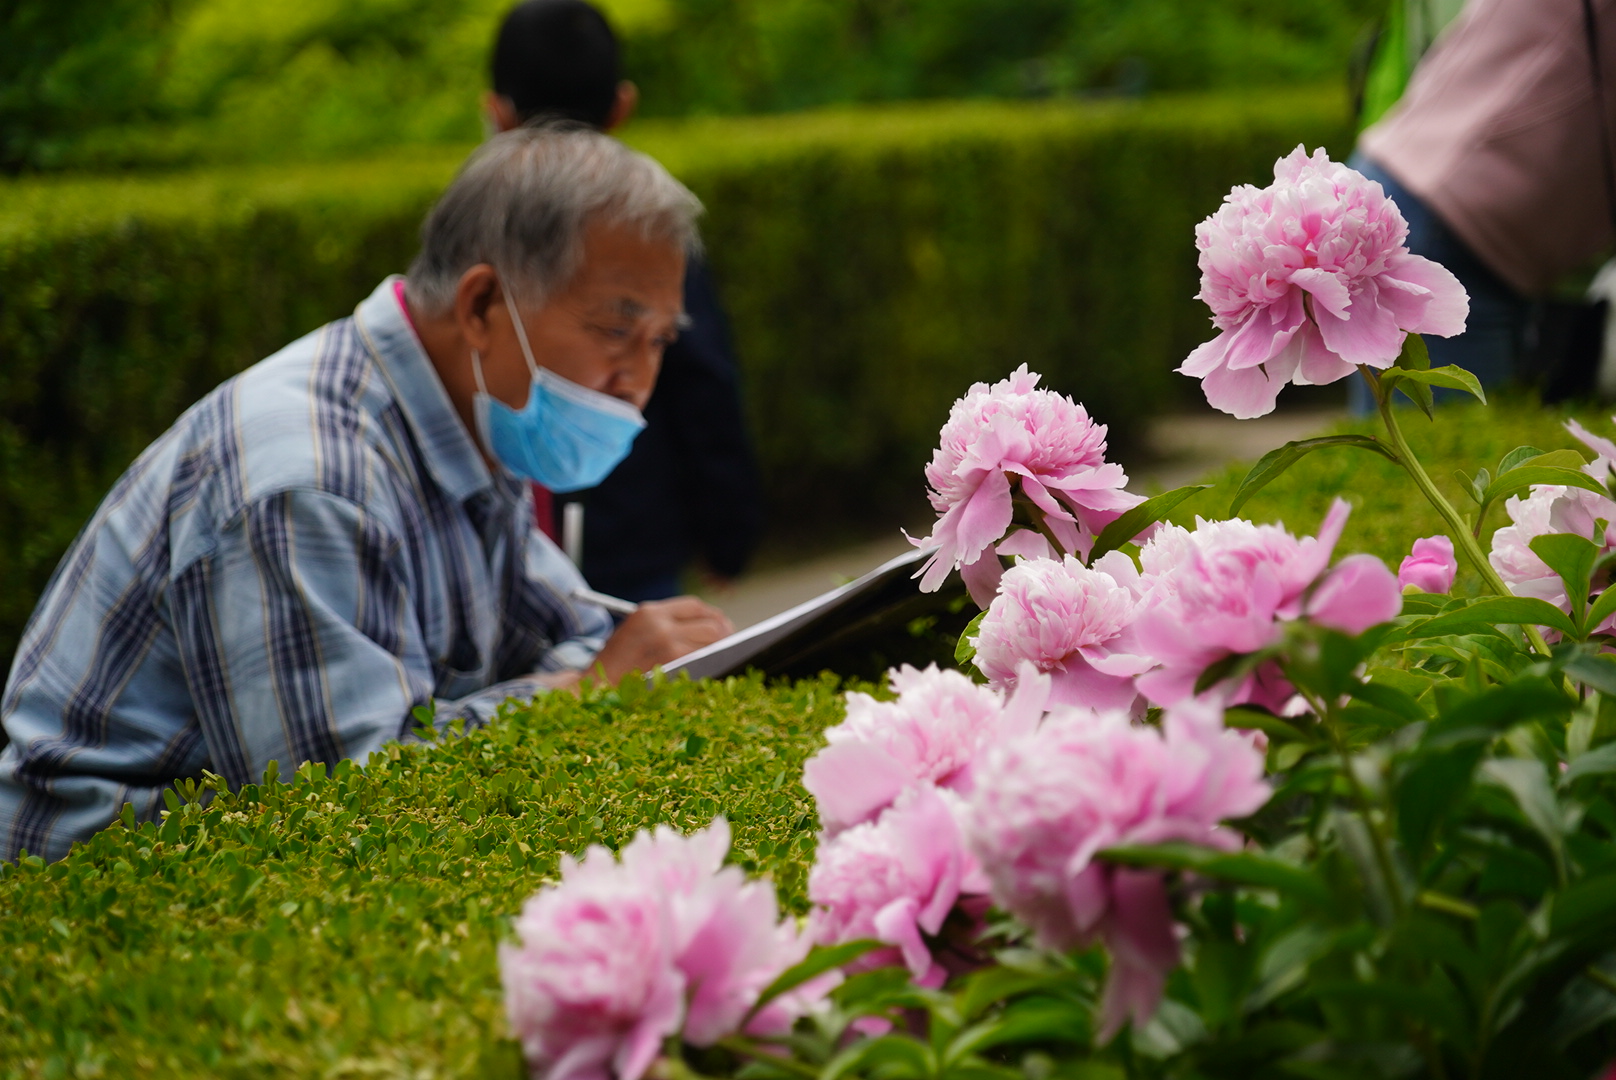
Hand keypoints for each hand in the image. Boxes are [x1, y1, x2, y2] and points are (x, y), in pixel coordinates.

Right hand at [588, 596, 733, 681]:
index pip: (694, 606)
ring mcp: (668, 644)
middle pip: (710, 623)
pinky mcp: (673, 666)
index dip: (712, 615)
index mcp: (649, 612)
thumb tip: (710, 628)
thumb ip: (666, 624)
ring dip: (720, 651)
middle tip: (729, 645)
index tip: (720, 625)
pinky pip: (705, 662)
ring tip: (723, 658)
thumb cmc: (617, 664)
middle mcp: (660, 624)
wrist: (596, 688)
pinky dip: (712, 666)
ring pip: (712, 642)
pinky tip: (712, 671)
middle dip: (723, 634)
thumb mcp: (636, 631)